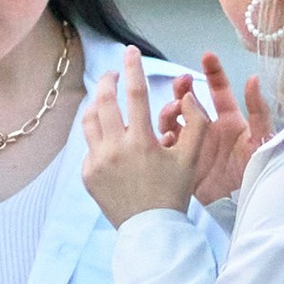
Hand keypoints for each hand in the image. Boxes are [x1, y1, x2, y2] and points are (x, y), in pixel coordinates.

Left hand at [81, 48, 201, 223]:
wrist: (151, 232)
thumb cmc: (173, 194)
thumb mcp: (191, 159)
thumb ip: (195, 123)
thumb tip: (187, 95)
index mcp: (141, 142)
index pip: (134, 93)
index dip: (133, 68)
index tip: (130, 51)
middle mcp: (115, 149)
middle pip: (103, 101)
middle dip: (107, 81)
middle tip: (113, 74)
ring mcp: (97, 163)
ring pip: (88, 121)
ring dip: (96, 105)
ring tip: (105, 100)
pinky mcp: (87, 175)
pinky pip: (88, 147)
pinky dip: (98, 137)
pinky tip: (109, 140)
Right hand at [164, 50, 273, 205]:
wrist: (244, 207)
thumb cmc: (258, 173)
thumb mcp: (261, 140)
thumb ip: (258, 111)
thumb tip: (254, 79)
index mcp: (230, 121)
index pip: (219, 90)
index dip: (213, 72)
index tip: (206, 56)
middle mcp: (209, 130)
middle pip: (190, 101)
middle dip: (183, 88)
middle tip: (182, 82)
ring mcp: (193, 146)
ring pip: (173, 121)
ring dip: (170, 112)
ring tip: (174, 112)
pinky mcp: (181, 163)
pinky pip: (164, 147)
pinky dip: (161, 139)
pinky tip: (165, 138)